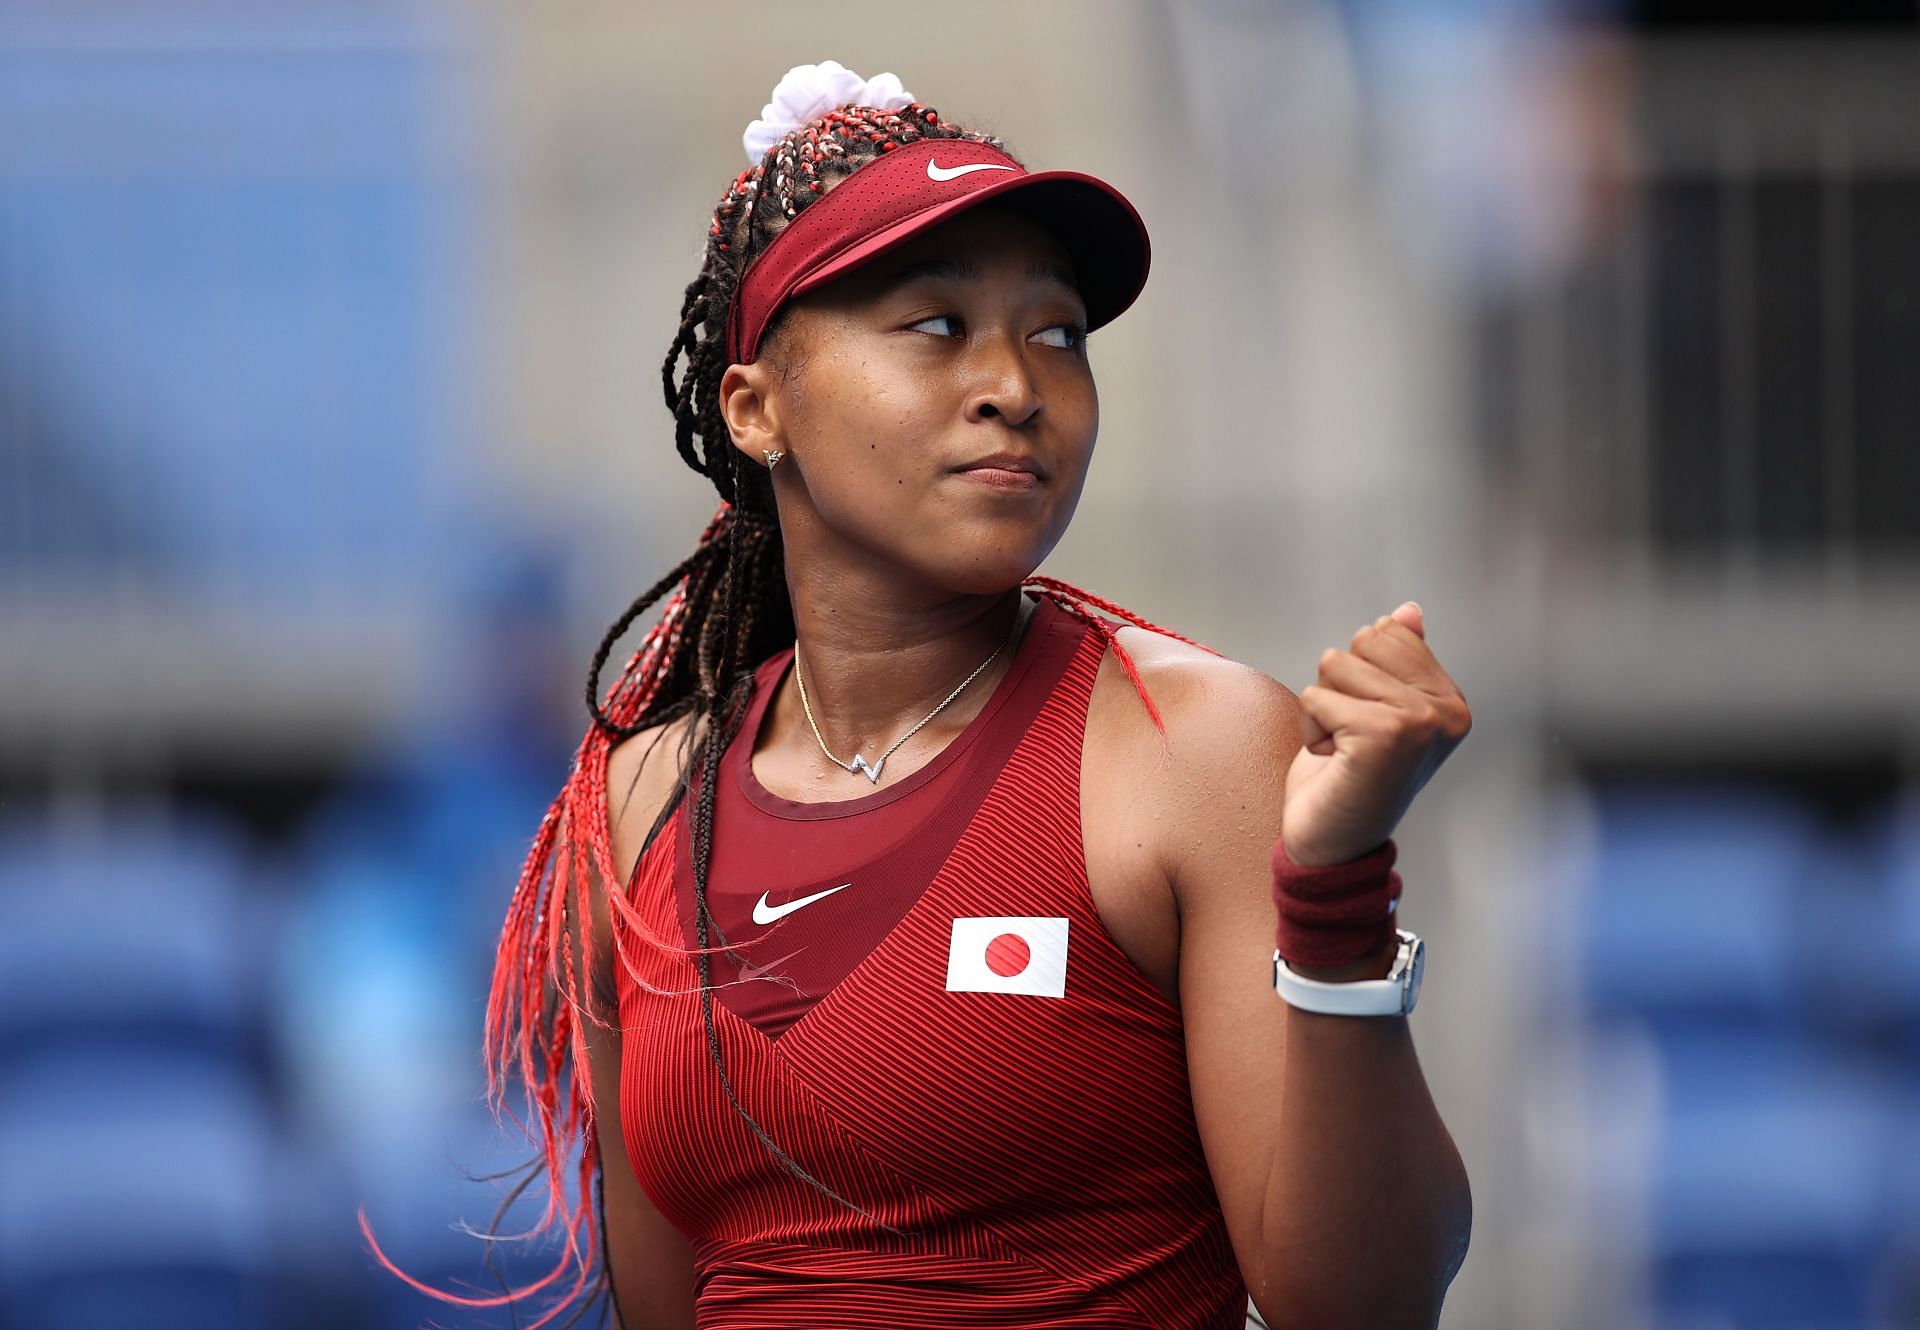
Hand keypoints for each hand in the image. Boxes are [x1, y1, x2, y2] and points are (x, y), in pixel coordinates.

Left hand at [1282, 601, 1470, 867]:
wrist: (1332, 846)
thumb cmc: (1348, 777)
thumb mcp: (1371, 708)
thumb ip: (1396, 662)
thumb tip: (1408, 611)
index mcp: (1450, 701)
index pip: (1388, 632)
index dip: (1358, 672)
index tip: (1367, 722)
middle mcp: (1446, 711)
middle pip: (1363, 641)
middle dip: (1339, 685)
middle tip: (1351, 737)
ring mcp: (1421, 721)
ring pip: (1335, 665)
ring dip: (1322, 709)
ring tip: (1342, 750)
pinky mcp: (1385, 734)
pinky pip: (1317, 696)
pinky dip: (1310, 728)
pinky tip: (1333, 763)